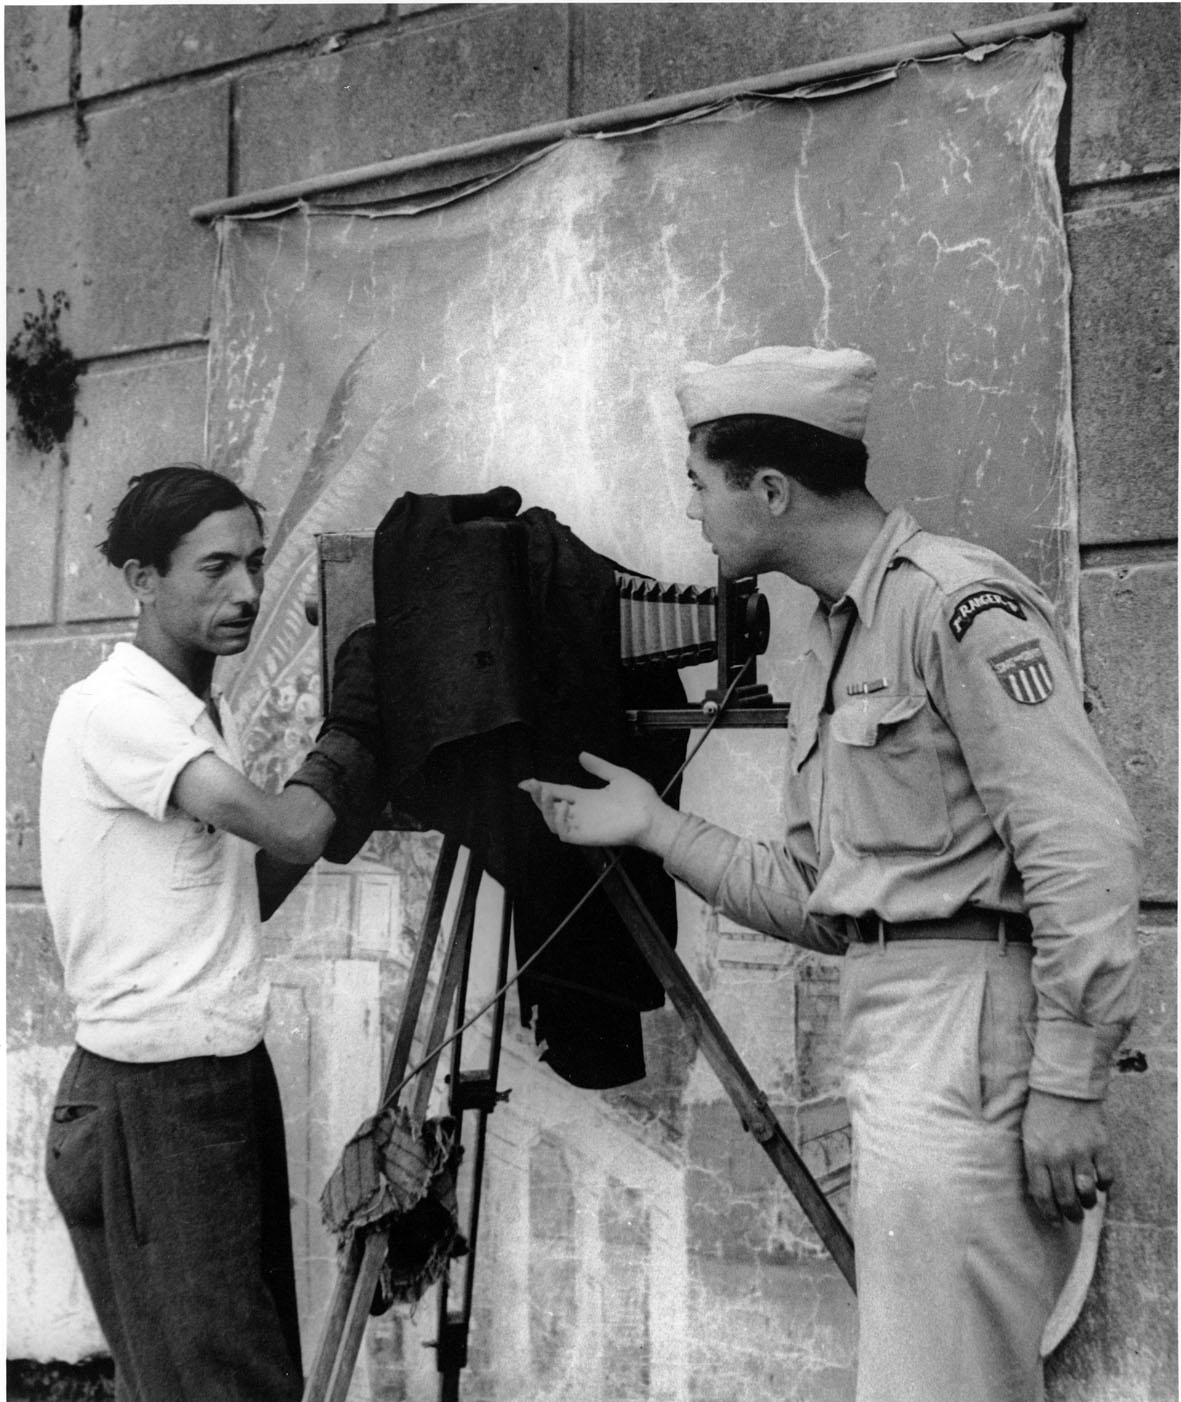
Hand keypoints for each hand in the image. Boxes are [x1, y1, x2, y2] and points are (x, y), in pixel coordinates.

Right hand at [519, 752, 670, 850]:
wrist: (653, 816)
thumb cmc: (640, 799)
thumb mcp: (617, 775)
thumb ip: (599, 767)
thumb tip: (581, 755)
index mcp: (587, 798)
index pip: (559, 791)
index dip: (542, 787)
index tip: (525, 782)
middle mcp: (581, 812)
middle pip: (551, 806)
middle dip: (538, 796)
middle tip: (532, 785)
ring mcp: (582, 825)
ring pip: (553, 821)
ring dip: (545, 808)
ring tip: (545, 794)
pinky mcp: (586, 837)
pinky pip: (564, 833)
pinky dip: (558, 821)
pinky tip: (561, 807)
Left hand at [1021, 1089, 1113, 1223]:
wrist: (1063, 1086)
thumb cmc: (1041, 1113)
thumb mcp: (1028, 1136)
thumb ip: (1034, 1163)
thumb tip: (1042, 1194)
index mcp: (1036, 1154)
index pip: (1043, 1195)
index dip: (1050, 1213)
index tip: (1055, 1222)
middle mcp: (1058, 1156)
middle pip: (1067, 1198)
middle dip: (1071, 1214)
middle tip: (1074, 1218)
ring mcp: (1081, 1151)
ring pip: (1088, 1192)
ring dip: (1088, 1202)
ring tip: (1087, 1203)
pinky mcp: (1100, 1145)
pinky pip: (1106, 1177)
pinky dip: (1104, 1185)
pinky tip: (1099, 1183)